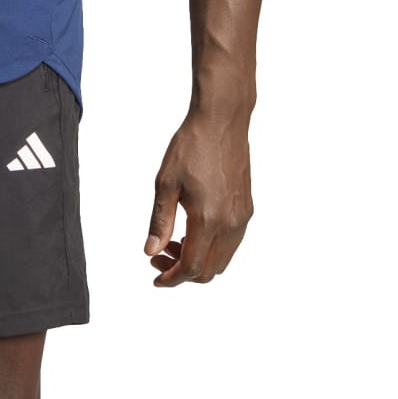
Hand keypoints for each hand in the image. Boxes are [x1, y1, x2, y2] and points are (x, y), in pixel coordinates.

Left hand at [144, 111, 253, 284]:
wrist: (221, 121)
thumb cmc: (191, 146)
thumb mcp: (166, 182)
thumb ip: (160, 221)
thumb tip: (150, 251)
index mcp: (209, 220)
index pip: (191, 267)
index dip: (172, 278)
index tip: (156, 276)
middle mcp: (231, 224)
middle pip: (209, 270)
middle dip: (182, 272)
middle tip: (159, 255)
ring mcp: (242, 217)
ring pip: (222, 259)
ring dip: (197, 260)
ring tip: (173, 241)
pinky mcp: (246, 208)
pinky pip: (231, 243)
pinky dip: (211, 248)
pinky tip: (192, 229)